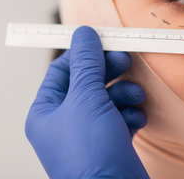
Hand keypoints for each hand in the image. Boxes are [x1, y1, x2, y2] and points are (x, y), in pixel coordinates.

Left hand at [25, 26, 148, 178]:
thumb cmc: (90, 152)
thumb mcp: (86, 98)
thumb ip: (87, 63)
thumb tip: (84, 32)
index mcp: (45, 111)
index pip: (62, 70)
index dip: (83, 54)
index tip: (105, 41)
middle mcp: (63, 122)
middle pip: (87, 82)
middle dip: (109, 71)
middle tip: (126, 59)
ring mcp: (87, 134)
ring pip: (107, 99)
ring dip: (124, 93)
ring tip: (136, 95)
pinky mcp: (109, 144)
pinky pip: (120, 118)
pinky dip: (130, 114)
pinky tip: (137, 118)